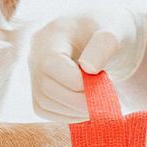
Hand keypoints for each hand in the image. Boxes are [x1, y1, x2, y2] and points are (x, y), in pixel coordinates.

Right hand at [28, 9, 146, 121]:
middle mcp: (35, 54)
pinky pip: (45, 110)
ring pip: (44, 103)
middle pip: (46, 87)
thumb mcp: (113, 31)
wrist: (99, 36)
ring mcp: (33, 72)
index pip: (51, 63)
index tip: (102, 81)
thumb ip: (104, 45)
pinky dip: (68, 115)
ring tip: (98, 104)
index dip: (76, 80)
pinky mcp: (37, 89)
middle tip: (104, 102)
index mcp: (52, 34)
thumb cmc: (107, 31)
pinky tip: (87, 108)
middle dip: (78, 101)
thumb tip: (89, 69)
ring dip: (74, 111)